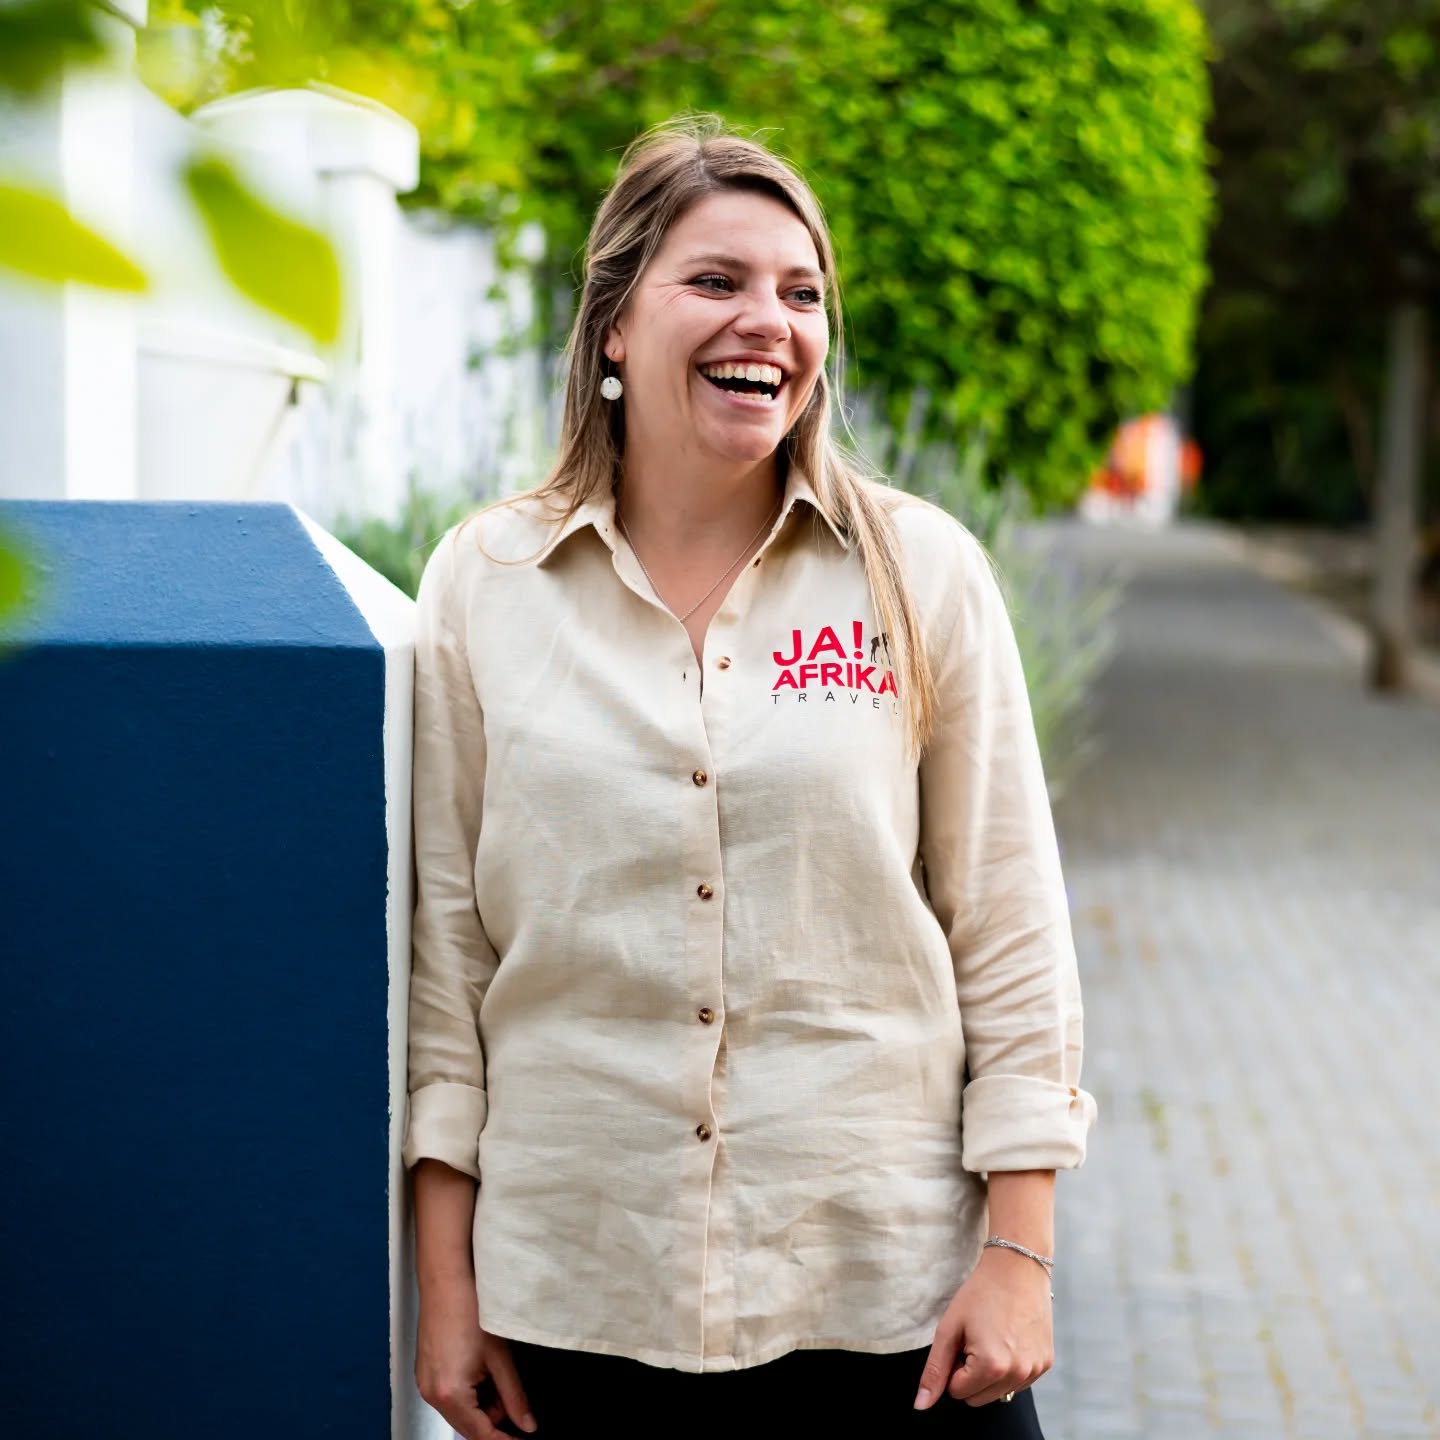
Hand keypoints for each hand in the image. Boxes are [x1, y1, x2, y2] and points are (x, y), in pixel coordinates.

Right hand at [416, 1273, 536, 1437]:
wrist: (445, 1280)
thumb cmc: (468, 1308)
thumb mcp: (500, 1357)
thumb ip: (515, 1396)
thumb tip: (526, 1422)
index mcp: (450, 1394)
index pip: (481, 1435)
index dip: (505, 1439)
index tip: (522, 1438)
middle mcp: (431, 1394)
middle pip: (469, 1426)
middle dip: (494, 1418)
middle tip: (513, 1395)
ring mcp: (425, 1383)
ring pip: (460, 1411)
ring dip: (482, 1403)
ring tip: (496, 1371)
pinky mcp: (425, 1372)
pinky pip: (449, 1395)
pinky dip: (468, 1391)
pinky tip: (481, 1367)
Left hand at [913, 1246, 1053, 1409]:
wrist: (1018, 1266)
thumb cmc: (980, 1294)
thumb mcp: (949, 1328)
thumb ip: (934, 1370)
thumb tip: (921, 1406)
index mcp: (991, 1366)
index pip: (957, 1392)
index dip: (953, 1366)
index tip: (961, 1340)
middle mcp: (1017, 1374)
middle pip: (978, 1398)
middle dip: (970, 1374)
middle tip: (975, 1339)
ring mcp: (1035, 1370)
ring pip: (998, 1392)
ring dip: (990, 1372)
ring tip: (993, 1336)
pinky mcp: (1046, 1363)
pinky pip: (1018, 1381)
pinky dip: (1009, 1367)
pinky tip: (1010, 1338)